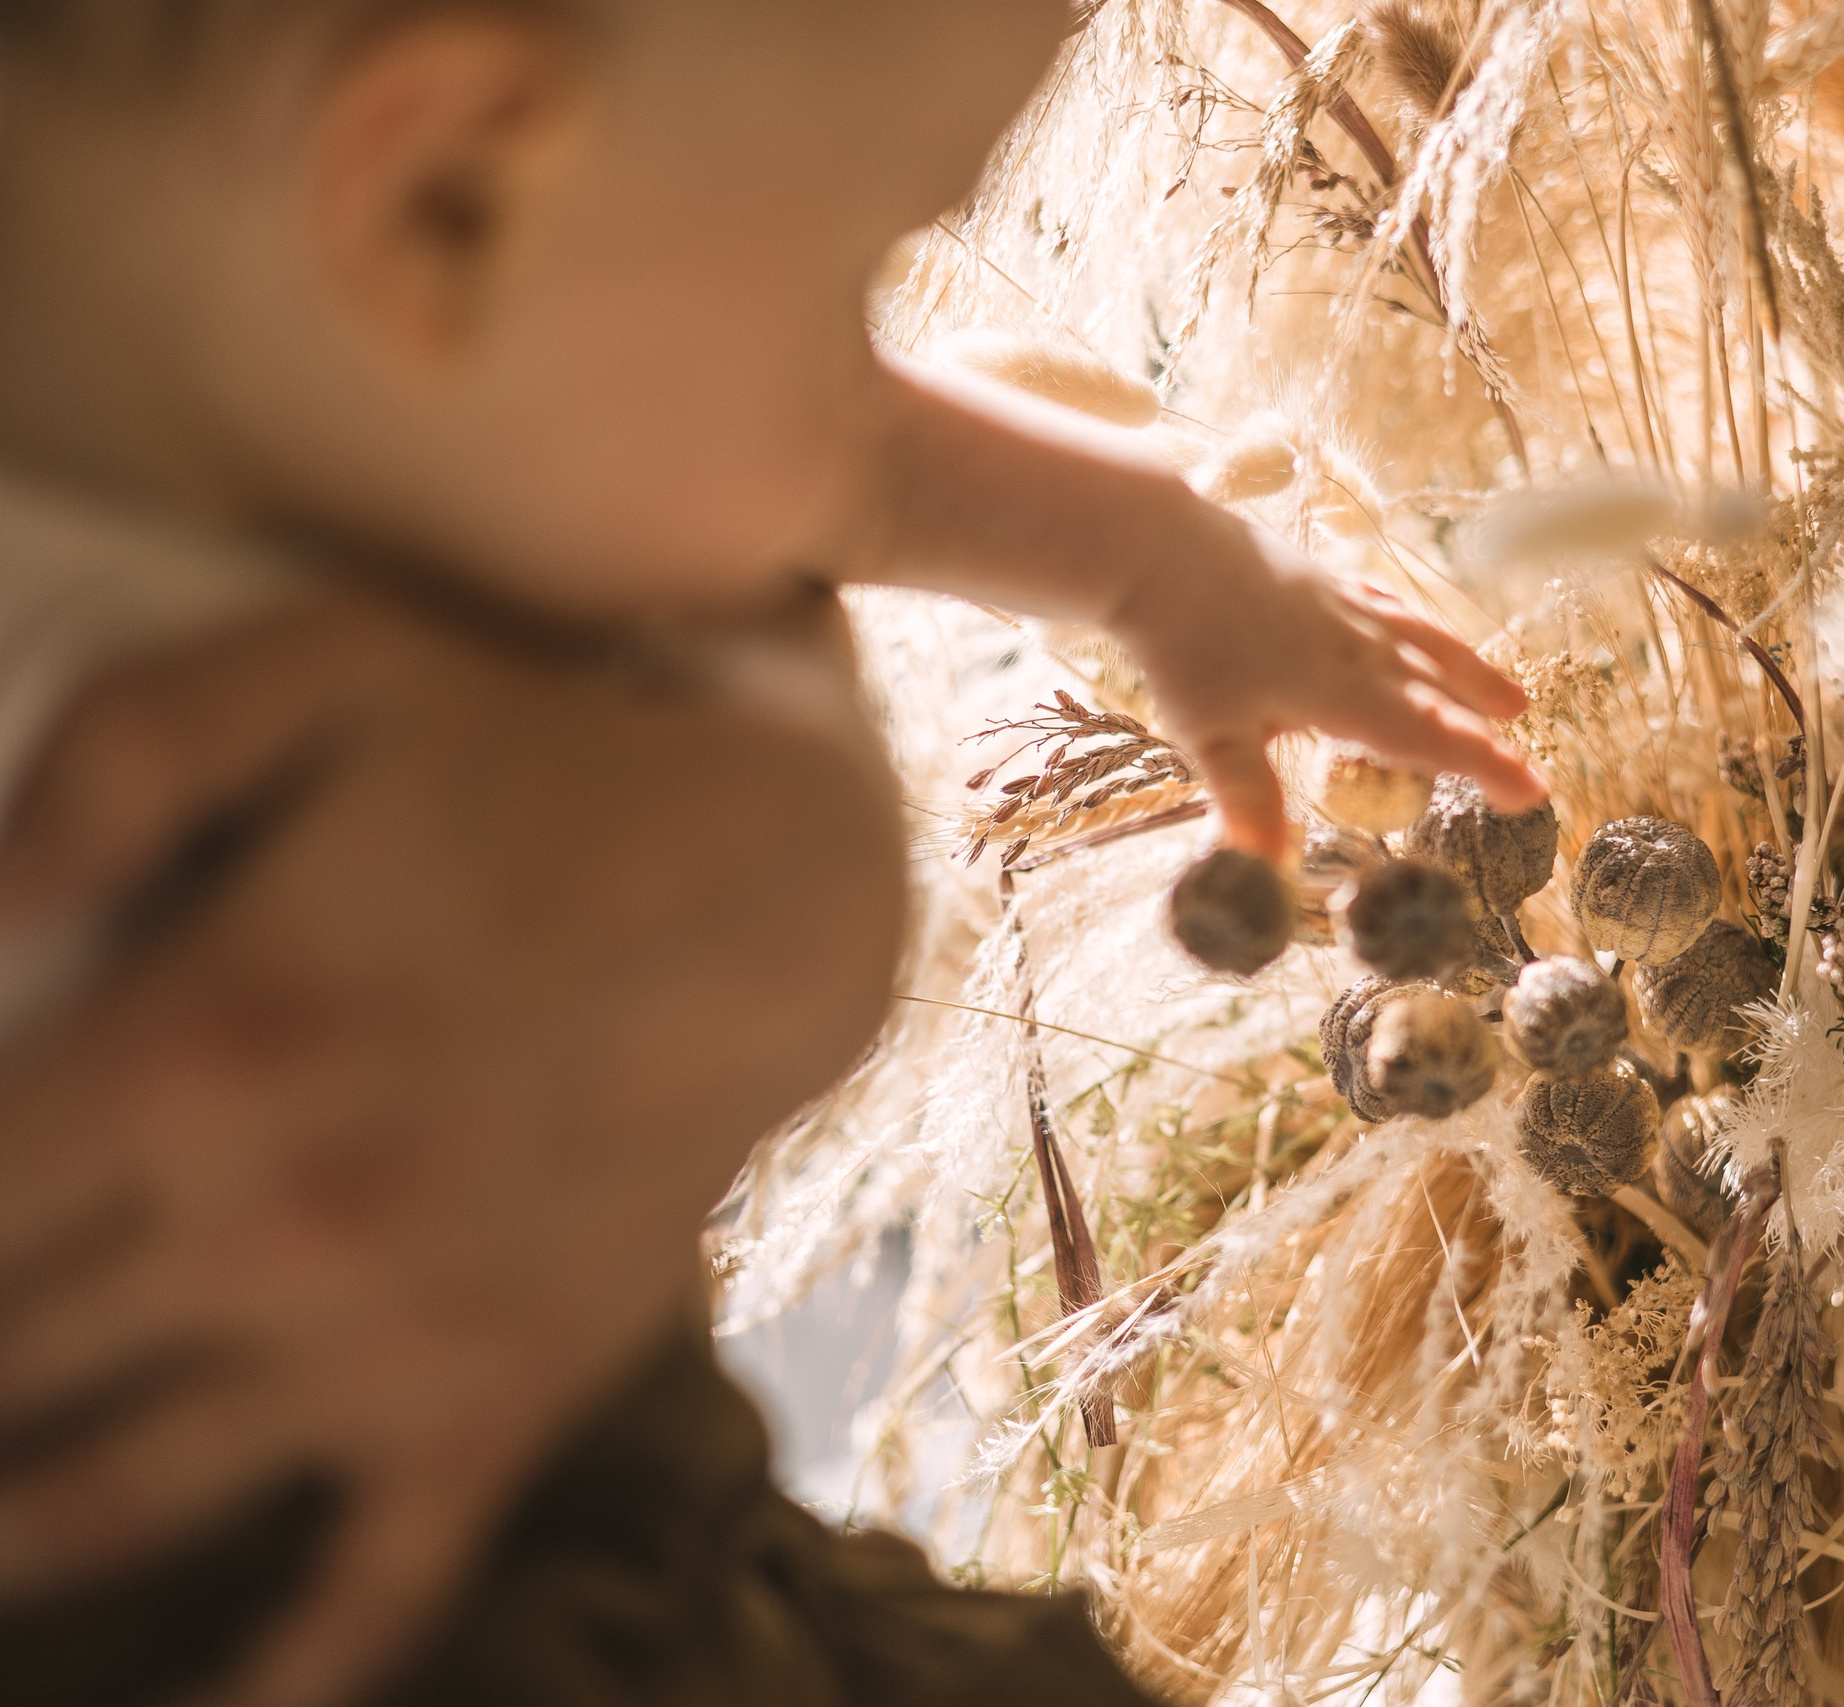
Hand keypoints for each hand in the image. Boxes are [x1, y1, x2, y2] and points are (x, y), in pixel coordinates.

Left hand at [0, 592, 906, 1706]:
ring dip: (0, 1534)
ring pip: (109, 1498)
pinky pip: (368, 1590)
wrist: (782, 889)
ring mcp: (390, 1339)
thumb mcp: (321, 671)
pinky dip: (274, 1681)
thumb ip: (110, 759)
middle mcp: (272, 1224)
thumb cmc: (532, 770)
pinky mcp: (496, 1401)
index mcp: (194, 1044)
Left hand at [1110, 510, 1541, 858]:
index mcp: (1345, 694)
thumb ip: (1248, 800)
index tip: (1531, 793)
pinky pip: (1391, 606)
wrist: (1162, 550)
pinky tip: (1419, 629)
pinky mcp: (1322, 579)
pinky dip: (1420, 627)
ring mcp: (1346, 608)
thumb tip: (1267, 869)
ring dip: (1472, 676)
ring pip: (1427, 645)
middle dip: (1487, 734)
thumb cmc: (1185, 647)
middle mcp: (1361, 649)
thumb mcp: (1212, 735)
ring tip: (1511, 699)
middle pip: (1440, 695)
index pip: (1431, 739)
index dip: (1486, 767)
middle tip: (1526, 768)